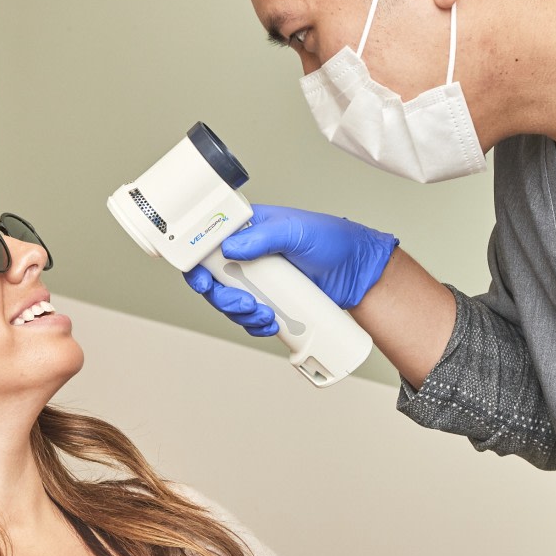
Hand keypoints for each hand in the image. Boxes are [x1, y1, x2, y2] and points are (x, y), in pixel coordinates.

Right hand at [183, 204, 398, 335]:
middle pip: (213, 280)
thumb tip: (229, 247)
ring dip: (239, 314)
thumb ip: (263, 237)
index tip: (204, 282)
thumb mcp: (297, 232)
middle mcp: (246, 255)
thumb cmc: (332, 241)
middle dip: (222, 298)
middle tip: (243, 303)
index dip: (197, 266)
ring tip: (263, 315)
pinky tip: (269, 324)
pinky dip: (254, 325)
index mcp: (246, 230)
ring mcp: (257, 280)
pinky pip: (248, 317)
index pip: (207, 245)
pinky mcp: (269, 300)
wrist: (358, 272)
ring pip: (228, 302)